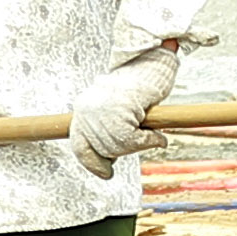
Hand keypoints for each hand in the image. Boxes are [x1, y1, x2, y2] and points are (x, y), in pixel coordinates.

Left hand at [69, 47, 179, 176]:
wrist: (150, 62)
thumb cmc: (137, 83)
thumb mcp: (116, 106)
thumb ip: (110, 126)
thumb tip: (110, 155)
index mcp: (83, 107)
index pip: (79, 145)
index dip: (91, 162)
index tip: (105, 173)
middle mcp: (87, 109)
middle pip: (100, 148)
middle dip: (117, 153)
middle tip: (134, 147)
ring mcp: (102, 110)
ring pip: (116, 145)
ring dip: (135, 145)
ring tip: (151, 138)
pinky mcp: (119, 110)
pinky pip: (131, 139)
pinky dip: (148, 141)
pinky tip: (158, 137)